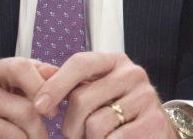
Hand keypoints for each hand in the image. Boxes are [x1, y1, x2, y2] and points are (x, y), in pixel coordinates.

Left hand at [34, 52, 173, 138]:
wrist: (153, 131)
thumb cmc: (118, 111)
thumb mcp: (96, 91)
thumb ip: (70, 82)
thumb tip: (40, 71)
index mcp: (115, 62)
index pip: (80, 63)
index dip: (55, 85)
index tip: (39, 106)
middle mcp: (133, 74)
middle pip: (82, 99)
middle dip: (70, 124)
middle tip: (77, 133)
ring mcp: (145, 97)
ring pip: (95, 124)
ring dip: (90, 138)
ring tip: (100, 136)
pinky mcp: (153, 122)